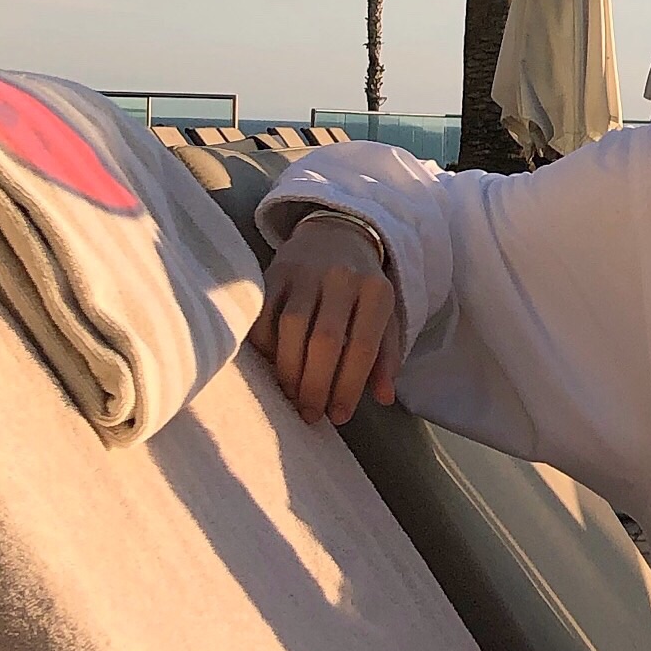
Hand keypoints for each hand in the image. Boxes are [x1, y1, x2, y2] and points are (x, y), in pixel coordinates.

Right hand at [247, 214, 402, 425]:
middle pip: (325, 341)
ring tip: (293, 396)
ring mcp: (305, 273)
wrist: (335, 234)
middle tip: (312, 414)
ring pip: (291, 328)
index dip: (350, 386)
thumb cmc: (363, 288)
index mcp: (376, 291)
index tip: (339, 416)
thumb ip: (385, 355)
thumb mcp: (385, 315)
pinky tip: (273, 366)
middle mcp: (341, 279)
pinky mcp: (274, 272)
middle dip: (316, 385)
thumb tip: (384, 398)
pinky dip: (266, 347)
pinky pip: (264, 315)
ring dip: (289, 370)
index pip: (363, 346)